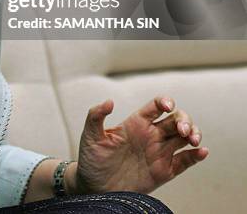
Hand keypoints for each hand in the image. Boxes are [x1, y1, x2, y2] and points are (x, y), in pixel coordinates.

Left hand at [73, 96, 207, 194]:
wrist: (95, 189)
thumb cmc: (91, 160)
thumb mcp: (90, 136)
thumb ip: (96, 116)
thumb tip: (109, 101)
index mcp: (136, 123)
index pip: (156, 106)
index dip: (166, 101)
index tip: (168, 106)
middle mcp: (151, 135)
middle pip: (176, 119)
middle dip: (184, 121)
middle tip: (183, 131)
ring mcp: (159, 152)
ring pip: (184, 137)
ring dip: (194, 134)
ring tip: (193, 140)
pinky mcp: (164, 171)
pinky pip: (185, 161)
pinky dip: (196, 156)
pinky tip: (202, 152)